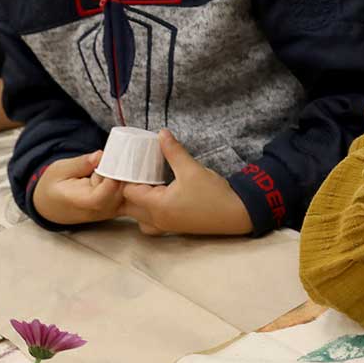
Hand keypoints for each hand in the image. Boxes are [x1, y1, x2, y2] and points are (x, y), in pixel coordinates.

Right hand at [32, 151, 124, 225]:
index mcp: (82, 202)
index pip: (103, 195)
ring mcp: (112, 211)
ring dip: (131, 178)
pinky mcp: (119, 208)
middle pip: (122, 193)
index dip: (112, 179)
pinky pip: (133, 198)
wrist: (52, 205)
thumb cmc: (54, 187)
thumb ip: (80, 164)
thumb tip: (100, 155)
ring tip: (124, 163)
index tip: (114, 161)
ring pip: (131, 195)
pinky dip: (135, 184)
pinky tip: (130, 171)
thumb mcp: (60, 170)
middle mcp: (100, 210)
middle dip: (125, 174)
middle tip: (124, 157)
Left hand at [116, 131, 251, 235]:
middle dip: (130, 190)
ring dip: (138, 203)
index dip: (128, 178)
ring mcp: (166, 226)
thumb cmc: (214, 194)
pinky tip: (157, 200)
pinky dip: (147, 214)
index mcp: (158, 205)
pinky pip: (150, 224)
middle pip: (129, 207)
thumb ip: (173, 151)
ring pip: (139, 217)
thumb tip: (162, 134)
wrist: (236, 214)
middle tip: (138, 173)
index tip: (133, 165)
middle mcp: (158, 219)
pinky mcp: (174, 228)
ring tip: (147, 186)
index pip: (129, 192)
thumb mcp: (192, 169)